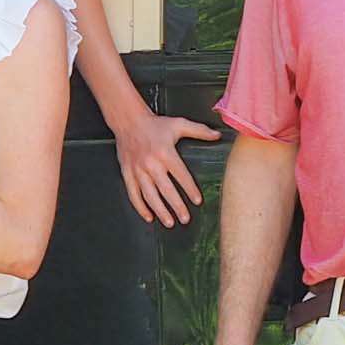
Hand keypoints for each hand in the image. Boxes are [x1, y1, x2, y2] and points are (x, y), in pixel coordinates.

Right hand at [111, 107, 218, 226]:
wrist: (128, 121)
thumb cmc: (154, 124)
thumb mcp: (178, 124)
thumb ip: (199, 131)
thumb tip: (216, 135)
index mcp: (165, 153)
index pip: (181, 175)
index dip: (190, 189)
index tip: (197, 201)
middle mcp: (151, 163)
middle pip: (166, 190)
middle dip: (177, 206)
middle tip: (185, 218)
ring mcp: (138, 170)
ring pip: (149, 196)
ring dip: (160, 211)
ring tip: (169, 222)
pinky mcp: (127, 173)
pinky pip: (133, 194)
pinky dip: (140, 207)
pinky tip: (148, 216)